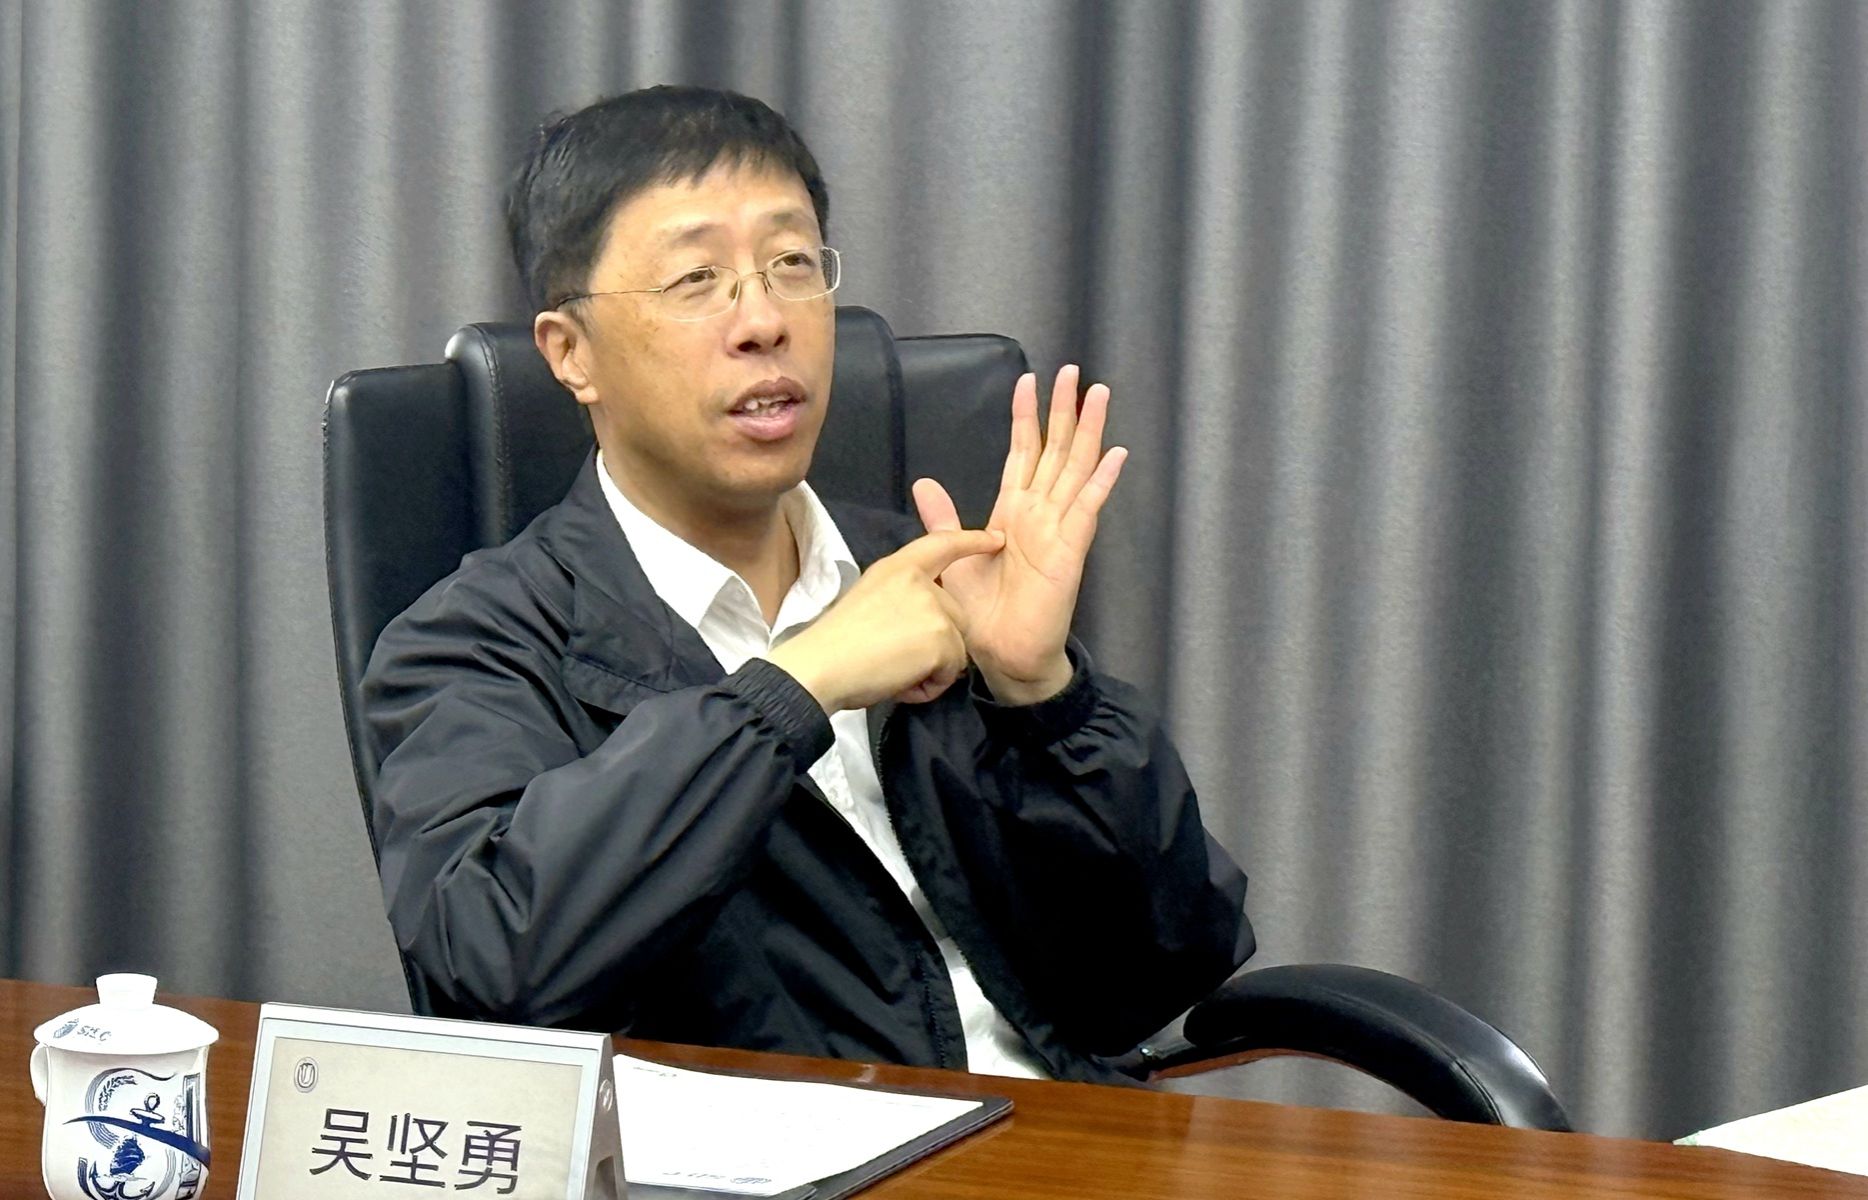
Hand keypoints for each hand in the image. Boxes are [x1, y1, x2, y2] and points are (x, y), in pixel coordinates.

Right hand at [767, 528, 1004, 712]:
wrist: (820, 667)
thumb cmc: (834, 644)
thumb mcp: (869, 600)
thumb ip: (901, 599)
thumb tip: (921, 625)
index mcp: (897, 567)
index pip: (941, 544)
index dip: (971, 540)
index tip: (994, 539)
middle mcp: (919, 580)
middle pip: (956, 614)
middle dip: (936, 644)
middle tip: (895, 660)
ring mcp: (933, 607)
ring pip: (957, 647)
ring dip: (932, 668)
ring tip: (894, 673)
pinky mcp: (942, 638)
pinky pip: (952, 672)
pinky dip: (930, 686)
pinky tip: (900, 683)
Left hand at [913, 364, 1126, 705]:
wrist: (1001, 655)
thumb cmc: (980, 613)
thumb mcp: (952, 556)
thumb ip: (944, 519)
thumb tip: (925, 483)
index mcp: (1013, 512)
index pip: (1023, 452)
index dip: (1025, 417)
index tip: (1027, 381)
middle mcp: (1040, 513)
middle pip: (1056, 450)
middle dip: (1063, 410)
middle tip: (1071, 372)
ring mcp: (1059, 529)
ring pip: (1077, 469)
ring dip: (1089, 431)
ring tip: (1099, 395)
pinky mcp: (1071, 550)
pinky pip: (1088, 509)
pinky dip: (1102, 481)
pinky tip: (1115, 454)